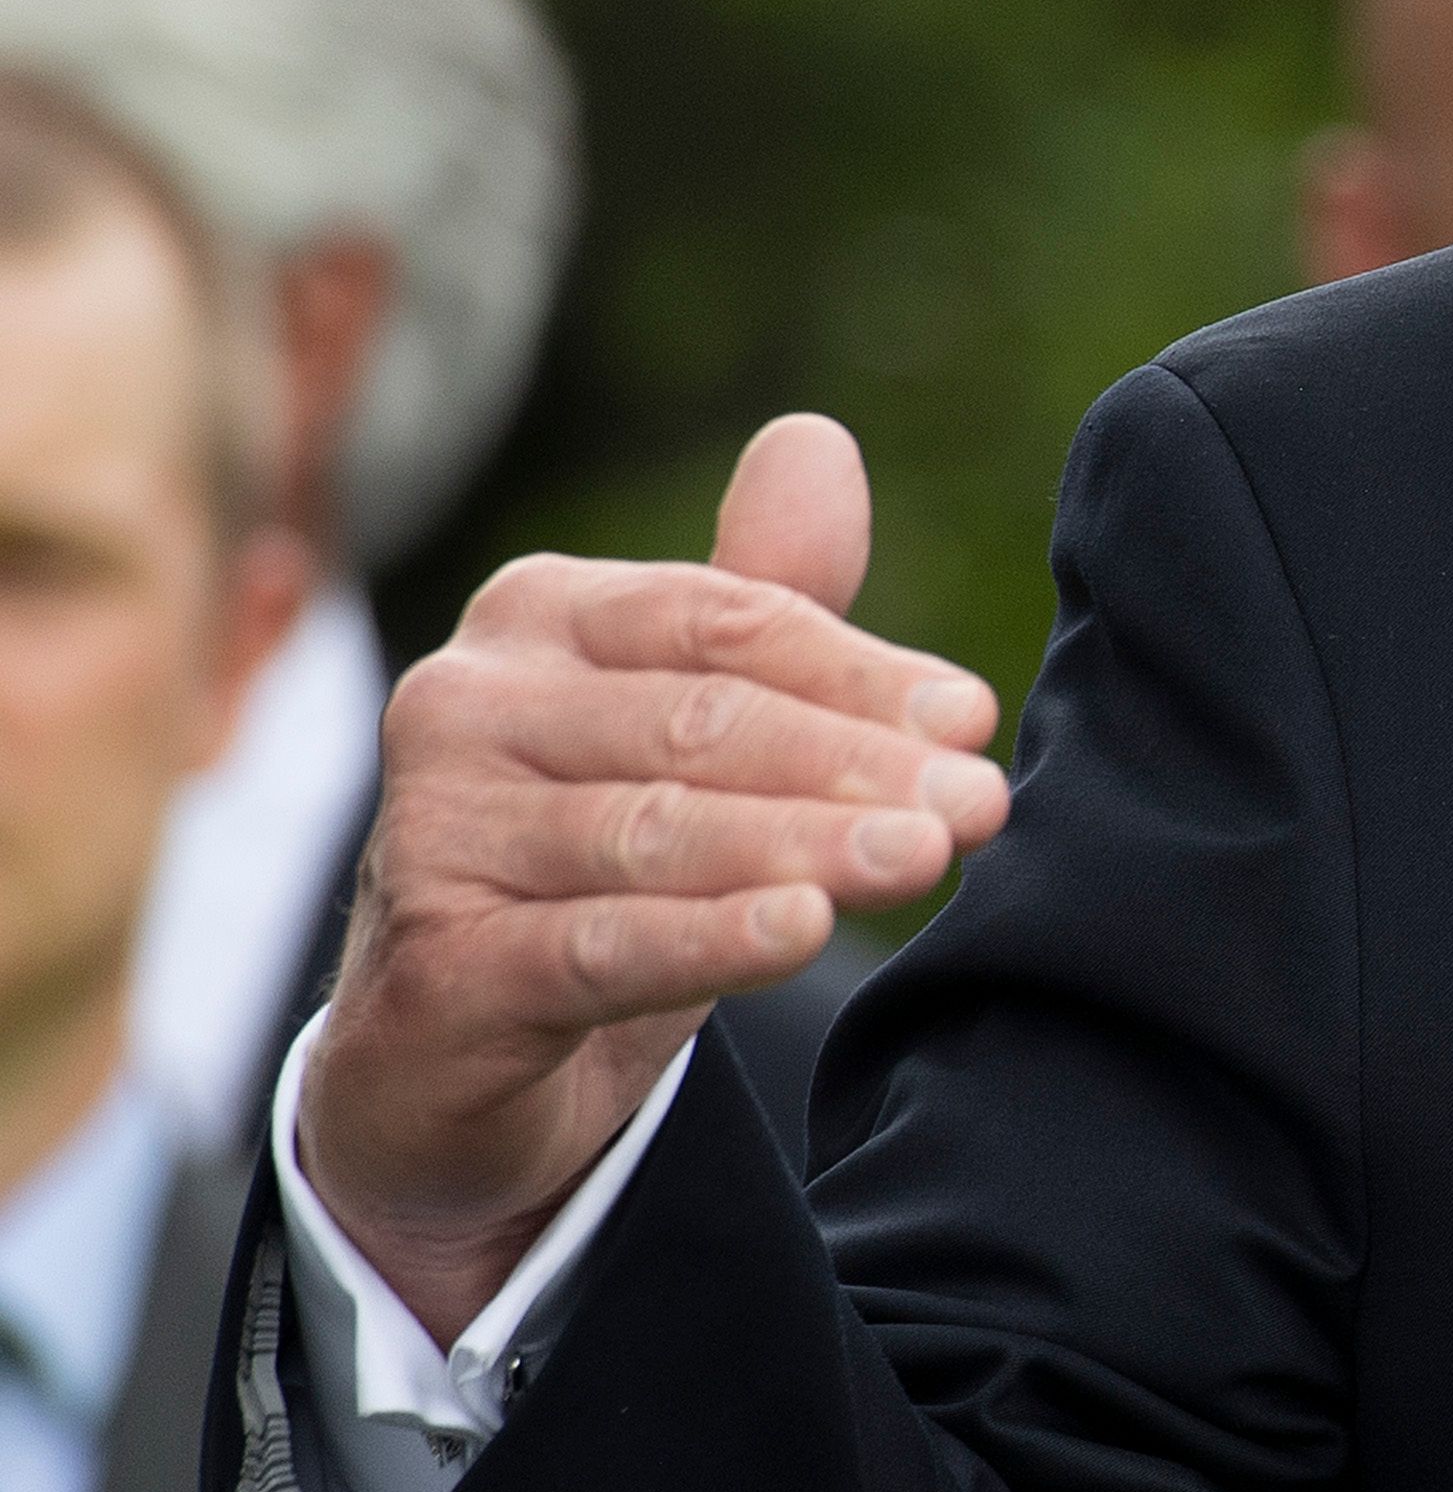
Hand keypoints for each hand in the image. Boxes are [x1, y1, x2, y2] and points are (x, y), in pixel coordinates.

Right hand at [300, 415, 1009, 1344]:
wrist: (459, 1051)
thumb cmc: (600, 858)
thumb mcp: (685, 724)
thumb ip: (757, 599)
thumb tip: (816, 440)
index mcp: (537, 617)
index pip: (725, 626)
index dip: (860, 673)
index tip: (973, 719)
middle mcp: (462, 703)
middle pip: (700, 724)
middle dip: (855, 763)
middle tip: (980, 803)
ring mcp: (433, 833)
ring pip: (656, 832)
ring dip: (806, 845)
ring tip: (925, 856)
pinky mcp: (438, 965)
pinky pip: (598, 944)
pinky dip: (707, 936)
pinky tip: (803, 931)